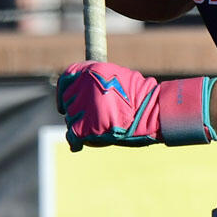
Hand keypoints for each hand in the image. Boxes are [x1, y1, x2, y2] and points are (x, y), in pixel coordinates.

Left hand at [56, 61, 216, 151]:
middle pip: (68, 100)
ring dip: (79, 125)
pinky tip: (79, 145)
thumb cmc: (141, 96)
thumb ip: (100, 80)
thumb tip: (84, 87)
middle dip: (76, 110)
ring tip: (98, 128)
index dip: (64, 91)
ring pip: (71, 118)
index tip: (65, 102)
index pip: (67, 77)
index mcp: (93, 70)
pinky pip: (73, 136)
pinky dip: (76, 142)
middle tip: (89, 117)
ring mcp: (83, 105)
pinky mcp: (84, 125)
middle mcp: (85, 84)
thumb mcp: (120, 77)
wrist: (152, 111)